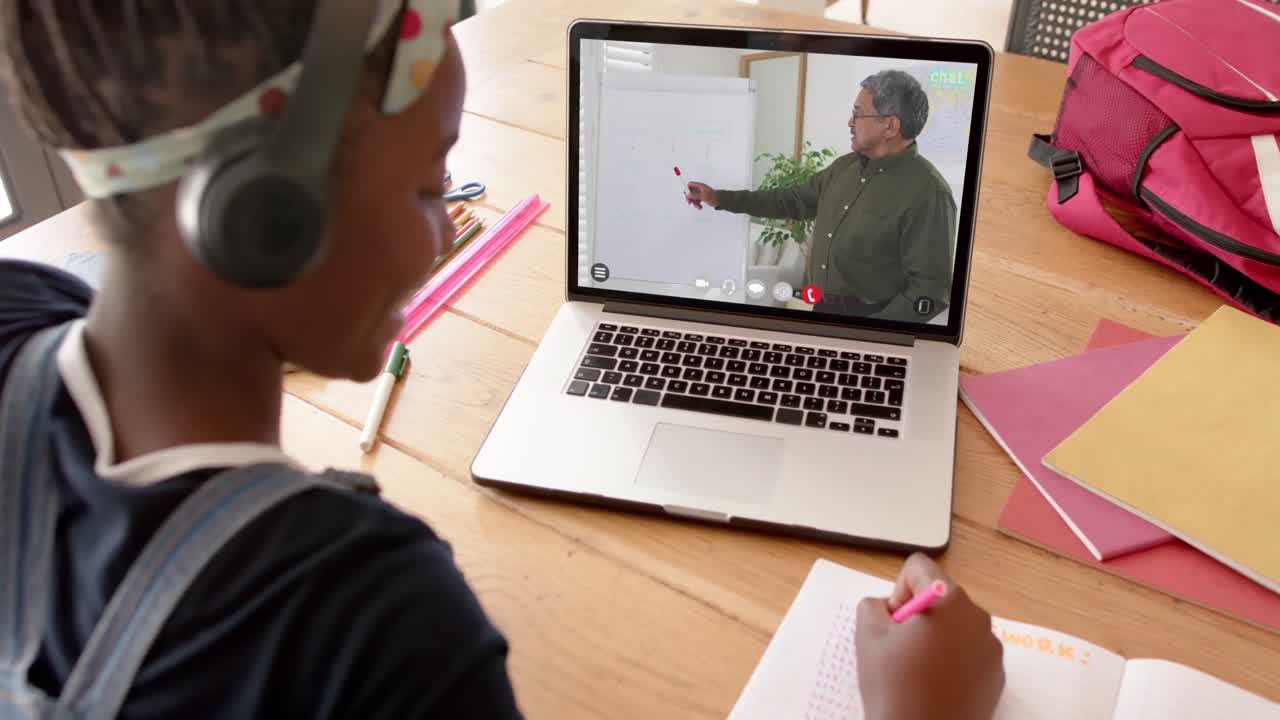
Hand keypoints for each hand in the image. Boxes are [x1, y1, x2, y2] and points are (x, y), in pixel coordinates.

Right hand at [684, 181, 718, 209]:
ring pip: (693, 197)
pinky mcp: (702, 198)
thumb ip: (695, 195)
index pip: (690, 184)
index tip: (686, 195)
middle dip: (690, 198)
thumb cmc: (713, 197)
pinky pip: (697, 200)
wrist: (721, 202)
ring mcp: (701, 193)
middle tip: (689, 203)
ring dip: (694, 203)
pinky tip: (700, 207)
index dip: (687, 189)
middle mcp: (700, 189)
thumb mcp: (703, 196)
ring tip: (698, 207)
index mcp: (700, 186)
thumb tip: (688, 194)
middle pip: (690, 192)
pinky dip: (697, 204)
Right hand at [855, 554, 1004, 719]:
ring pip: (956, 624)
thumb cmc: (894, 688)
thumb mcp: (867, 635)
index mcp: (948, 600)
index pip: (919, 567)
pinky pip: (970, 651)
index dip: (898, 590)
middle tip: (901, 649)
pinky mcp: (997, 674)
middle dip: (919, 614)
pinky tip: (936, 685)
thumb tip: (888, 607)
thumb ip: (873, 605)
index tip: (894, 622)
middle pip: (941, 595)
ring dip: (936, 637)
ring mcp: (991, 647)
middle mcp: (977, 617)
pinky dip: (953, 660)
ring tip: (918, 671)